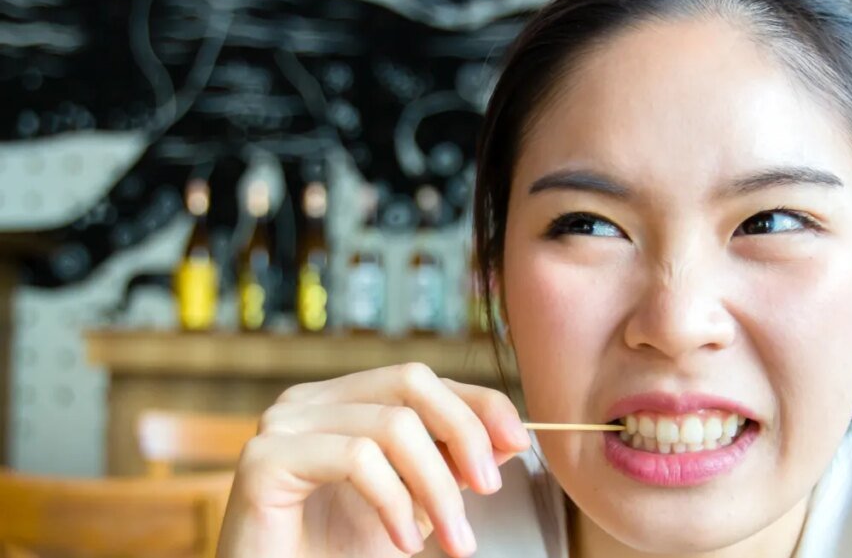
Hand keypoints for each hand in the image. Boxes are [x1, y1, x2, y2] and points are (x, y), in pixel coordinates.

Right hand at [216, 363, 530, 557]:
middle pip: (409, 382)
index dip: (477, 402)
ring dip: (438, 487)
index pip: (421, 379)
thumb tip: (508, 436)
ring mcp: (282, 424)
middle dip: (464, 433)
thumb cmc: (334, 555)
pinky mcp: (263, 459)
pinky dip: (395, 502)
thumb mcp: (412, 504)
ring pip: (391, 425)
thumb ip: (450, 465)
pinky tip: (404, 542)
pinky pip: (356, 459)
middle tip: (489, 490)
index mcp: (341, 401)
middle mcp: (308, 400)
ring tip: (455, 540)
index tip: (520, 441)